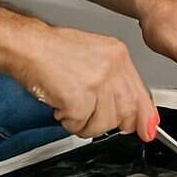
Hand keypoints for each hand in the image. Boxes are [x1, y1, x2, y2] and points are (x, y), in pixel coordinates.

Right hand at [21, 25, 158, 140]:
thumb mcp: (94, 57)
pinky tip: (61, 105)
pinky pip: (80, 125)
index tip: (147, 130)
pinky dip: (68, 121)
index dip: (144, 117)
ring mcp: (97, 82)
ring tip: (71, 106)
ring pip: (104, 124)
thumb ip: (115, 82)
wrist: (29, 45)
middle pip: (126, 113)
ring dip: (84, 123)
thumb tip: (132, 113)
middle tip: (90, 115)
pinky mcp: (80, 98)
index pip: (141, 93)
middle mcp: (112, 68)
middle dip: (108, 122)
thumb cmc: (54, 50)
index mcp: (118, 56)